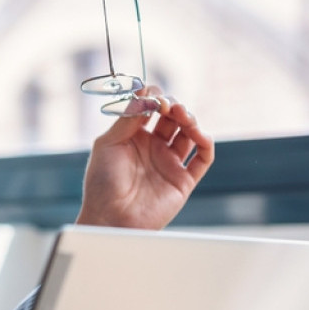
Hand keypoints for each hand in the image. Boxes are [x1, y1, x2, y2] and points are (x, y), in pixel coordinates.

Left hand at [76, 87, 213, 229]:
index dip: (155, 98)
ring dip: (190, 120)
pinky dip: (206, 144)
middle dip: (174, 106)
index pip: (152, 109)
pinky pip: (203, 158)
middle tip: (170, 106)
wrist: (110, 217)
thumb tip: (144, 92)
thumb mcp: (108, 144)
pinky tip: (200, 135)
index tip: (153, 95)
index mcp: (133, 137)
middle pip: (173, 118)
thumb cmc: (102, 183)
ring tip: (183, 116)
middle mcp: (153, 147)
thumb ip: (128, 118)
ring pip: (189, 134)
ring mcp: (169, 162)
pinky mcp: (183, 180)